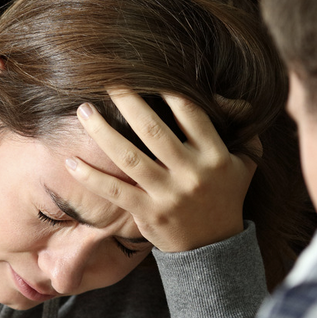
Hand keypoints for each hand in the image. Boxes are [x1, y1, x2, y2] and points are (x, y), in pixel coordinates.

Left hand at [68, 90, 257, 252]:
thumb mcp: (246, 159)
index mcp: (214, 155)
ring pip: (129, 157)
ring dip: (102, 132)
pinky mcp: (148, 214)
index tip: (145, 71)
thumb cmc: (226, 193)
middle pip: (153, 129)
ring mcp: (168, 195)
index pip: (189, 113)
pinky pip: (115, 191)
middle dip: (128, 101)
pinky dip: (91, 177)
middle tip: (107, 80)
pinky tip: (71, 161)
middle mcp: (191, 173)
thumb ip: (243, 125)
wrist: (214, 246)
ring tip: (84, 110)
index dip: (167, 89)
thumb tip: (221, 93)